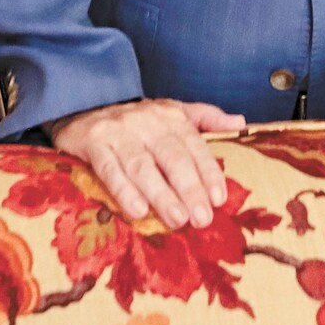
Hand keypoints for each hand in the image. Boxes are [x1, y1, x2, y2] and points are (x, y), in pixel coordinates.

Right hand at [48, 98, 245, 229]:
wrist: (82, 105)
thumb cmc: (135, 119)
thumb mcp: (172, 111)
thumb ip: (206, 118)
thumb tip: (241, 123)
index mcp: (170, 115)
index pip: (194, 145)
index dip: (208, 172)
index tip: (219, 199)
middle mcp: (146, 121)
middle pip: (172, 157)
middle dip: (189, 189)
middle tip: (202, 218)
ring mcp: (119, 131)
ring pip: (143, 166)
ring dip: (162, 195)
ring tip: (177, 220)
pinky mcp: (92, 142)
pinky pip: (109, 169)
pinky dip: (124, 190)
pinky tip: (138, 210)